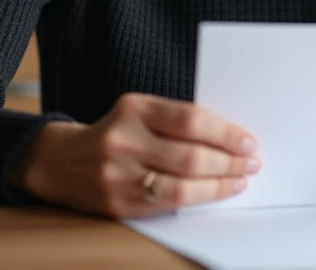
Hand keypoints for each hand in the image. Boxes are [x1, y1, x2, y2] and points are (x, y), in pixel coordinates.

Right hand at [14, 93, 259, 217]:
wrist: (63, 161)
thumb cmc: (116, 132)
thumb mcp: (140, 111)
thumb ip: (177, 120)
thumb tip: (230, 136)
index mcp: (133, 109)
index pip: (190, 120)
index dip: (225, 133)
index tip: (248, 141)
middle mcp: (124, 141)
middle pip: (190, 156)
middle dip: (229, 162)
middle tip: (251, 163)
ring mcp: (118, 176)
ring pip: (182, 187)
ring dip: (219, 186)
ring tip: (239, 180)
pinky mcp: (119, 205)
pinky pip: (167, 206)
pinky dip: (198, 200)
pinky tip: (214, 193)